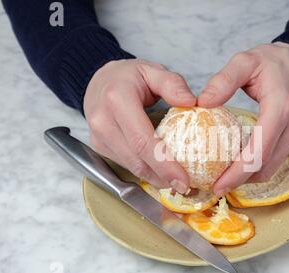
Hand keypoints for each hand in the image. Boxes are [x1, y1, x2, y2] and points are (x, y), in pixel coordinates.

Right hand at [84, 59, 195, 192]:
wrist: (98, 80)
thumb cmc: (128, 77)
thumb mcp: (152, 70)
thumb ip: (172, 84)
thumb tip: (191, 102)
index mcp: (117, 100)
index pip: (142, 140)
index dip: (164, 164)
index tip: (183, 179)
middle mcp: (103, 121)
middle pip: (136, 160)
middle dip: (163, 177)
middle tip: (186, 187)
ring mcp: (98, 137)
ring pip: (131, 167)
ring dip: (155, 178)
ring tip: (177, 182)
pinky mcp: (99, 147)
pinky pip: (125, 164)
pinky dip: (145, 171)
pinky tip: (162, 172)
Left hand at [198, 43, 288, 195]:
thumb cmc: (273, 62)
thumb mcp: (245, 61)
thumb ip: (224, 80)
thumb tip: (203, 102)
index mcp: (281, 108)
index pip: (259, 151)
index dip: (237, 173)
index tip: (217, 184)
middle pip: (265, 167)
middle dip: (239, 181)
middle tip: (214, 186)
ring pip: (270, 168)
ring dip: (247, 177)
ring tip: (222, 177)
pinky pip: (274, 161)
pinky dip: (255, 168)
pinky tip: (237, 165)